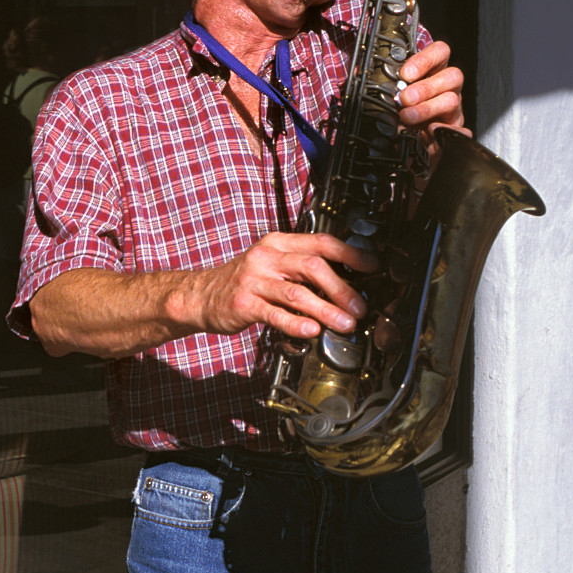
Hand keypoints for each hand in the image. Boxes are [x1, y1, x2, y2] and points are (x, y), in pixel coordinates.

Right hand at [193, 231, 376, 339]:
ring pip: (297, 292)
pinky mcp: (244, 303)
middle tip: (360, 307)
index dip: (350, 253)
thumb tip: (344, 285)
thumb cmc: (242, 282)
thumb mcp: (271, 265)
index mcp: (278, 243)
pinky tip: (311, 331)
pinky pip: (275, 313)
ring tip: (345, 323)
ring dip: (326, 309)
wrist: (199, 295)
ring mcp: (254, 280)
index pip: (321, 242)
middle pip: (313, 266)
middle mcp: (266, 257)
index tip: (372, 267)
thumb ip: (301, 270)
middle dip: (342, 288)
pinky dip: (296, 322)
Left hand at [396, 40, 469, 140]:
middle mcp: (448, 88)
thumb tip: (374, 79)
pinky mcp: (455, 130)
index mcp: (435, 72)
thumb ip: (392, 85)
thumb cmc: (405, 111)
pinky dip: (443, 131)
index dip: (425, 60)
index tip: (405, 74)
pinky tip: (428, 134)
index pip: (440, 52)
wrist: (413, 141)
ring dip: (426, 109)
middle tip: (404, 99)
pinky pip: (459, 130)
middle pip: (452, 76)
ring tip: (406, 117)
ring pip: (452, 101)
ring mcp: (454, 109)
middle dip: (425, 88)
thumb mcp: (396, 94)